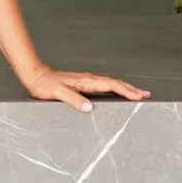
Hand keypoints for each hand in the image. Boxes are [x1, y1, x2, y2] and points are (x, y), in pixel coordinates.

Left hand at [21, 68, 150, 113]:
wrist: (36, 76)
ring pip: (111, 84)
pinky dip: (115, 89)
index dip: (126, 91)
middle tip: (146, 94)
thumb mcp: (58, 93)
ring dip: (125, 89)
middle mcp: (89, 80)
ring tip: (137, 94)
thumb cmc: (45, 85)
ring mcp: (87, 81)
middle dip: (132, 89)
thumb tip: (89, 107)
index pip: (111, 85)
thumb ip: (74, 99)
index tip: (139, 96)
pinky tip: (116, 93)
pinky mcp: (83, 84)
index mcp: (86, 82)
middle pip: (116, 83)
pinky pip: (104, 86)